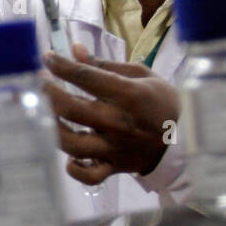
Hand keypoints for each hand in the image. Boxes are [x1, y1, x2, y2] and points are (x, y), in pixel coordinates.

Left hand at [42, 43, 180, 185]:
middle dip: (49, 92)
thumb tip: (75, 49)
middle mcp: (119, 122)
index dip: (61, 66)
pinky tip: (69, 157)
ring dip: (52, 128)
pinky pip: (89, 176)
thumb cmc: (159, 101)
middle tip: (40, 82)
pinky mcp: (113, 167)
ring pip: (72, 144)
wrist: (185, 138)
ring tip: (46, 115)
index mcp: (129, 95)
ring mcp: (115, 148)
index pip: (86, 77)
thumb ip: (105, 65)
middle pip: (71, 109)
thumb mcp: (141, 75)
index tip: (47, 58)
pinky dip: (75, 169)